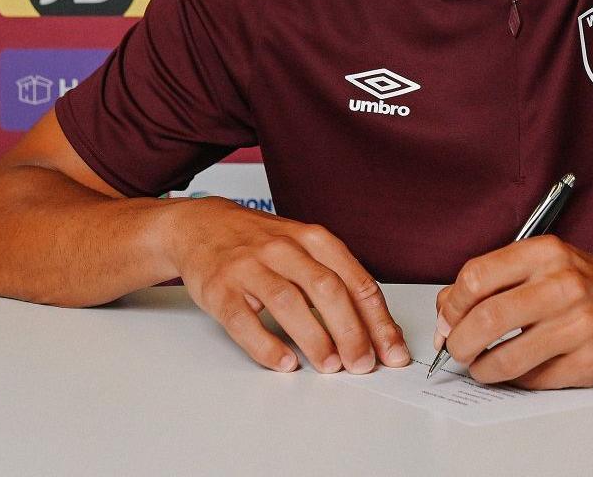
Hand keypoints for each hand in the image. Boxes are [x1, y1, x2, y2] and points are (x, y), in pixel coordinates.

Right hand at [165, 197, 409, 374]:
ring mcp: (249, 267)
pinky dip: (267, 345)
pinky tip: (285, 363)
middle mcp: (282, 248)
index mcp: (312, 239)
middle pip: (326, 290)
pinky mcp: (220, 289)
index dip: (378, 320)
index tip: (391, 351)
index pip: (355, 281)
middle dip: (351, 332)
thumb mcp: (304, 246)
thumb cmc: (260, 243)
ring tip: (330, 366)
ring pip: (288, 303)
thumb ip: (337, 280)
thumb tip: (375, 328)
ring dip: (314, 339)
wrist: (201, 225)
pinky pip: (245, 321)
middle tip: (363, 364)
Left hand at [433, 236, 592, 388]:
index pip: (476, 277)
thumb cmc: (586, 284)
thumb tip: (446, 315)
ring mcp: (580, 324)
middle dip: (459, 343)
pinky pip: (534, 380)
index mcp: (545, 253)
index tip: (447, 321)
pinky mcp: (591, 360)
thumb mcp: (542, 264)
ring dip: (482, 369)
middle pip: (486, 319)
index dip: (452, 306)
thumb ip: (493, 281)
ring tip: (482, 366)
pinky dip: (518, 380)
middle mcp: (564, 284)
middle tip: (457, 350)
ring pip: (506, 358)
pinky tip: (522, 369)